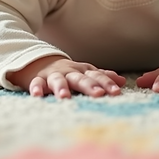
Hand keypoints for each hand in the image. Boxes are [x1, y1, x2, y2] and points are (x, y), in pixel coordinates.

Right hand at [8, 55, 125, 98]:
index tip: (117, 92)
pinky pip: (36, 83)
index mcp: (82, 71)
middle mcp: (69, 72)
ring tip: (65, 97)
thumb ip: (102, 76)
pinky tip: (37, 95)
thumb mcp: (84, 72)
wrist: (39, 61)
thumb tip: (122, 81)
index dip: (106, 83)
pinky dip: (36, 88)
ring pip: (58, 80)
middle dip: (89, 86)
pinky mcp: (37, 79)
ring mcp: (52, 75)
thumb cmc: (66, 72)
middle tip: (98, 94)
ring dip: (61, 87)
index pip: (97, 76)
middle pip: (80, 78)